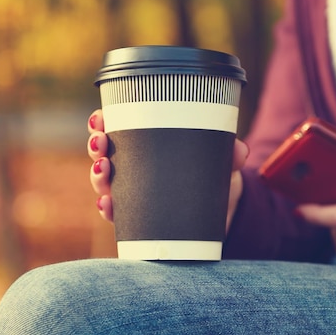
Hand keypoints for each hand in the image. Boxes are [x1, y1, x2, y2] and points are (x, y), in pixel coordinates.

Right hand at [87, 110, 248, 231]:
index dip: (101, 122)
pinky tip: (107, 204)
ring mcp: (132, 193)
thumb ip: (230, 154)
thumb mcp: (220, 161)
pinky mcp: (138, 218)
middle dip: (95, 146)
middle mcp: (132, 168)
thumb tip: (240, 151)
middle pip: (102, 154)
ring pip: (104, 182)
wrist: (219, 213)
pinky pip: (116, 214)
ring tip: (103, 169)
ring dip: (96, 176)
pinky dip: (107, 209)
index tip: (100, 117)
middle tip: (100, 143)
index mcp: (145, 145)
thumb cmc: (210, 176)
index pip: (115, 128)